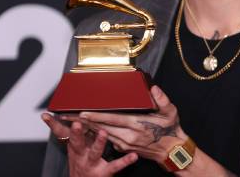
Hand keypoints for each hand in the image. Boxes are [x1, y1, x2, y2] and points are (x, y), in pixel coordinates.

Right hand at [42, 113, 136, 176]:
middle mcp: (81, 155)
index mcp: (74, 147)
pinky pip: (115, 166)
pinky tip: (133, 156)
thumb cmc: (82, 163)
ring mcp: (92, 163)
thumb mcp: (75, 147)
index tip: (47, 115)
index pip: (62, 133)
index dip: (54, 124)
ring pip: (95, 152)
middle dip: (76, 132)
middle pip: (77, 142)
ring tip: (103, 133)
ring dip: (98, 142)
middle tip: (77, 122)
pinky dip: (125, 161)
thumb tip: (61, 114)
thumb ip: (73, 131)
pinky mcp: (104, 172)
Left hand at [62, 85, 184, 162]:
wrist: (172, 151)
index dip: (96, 117)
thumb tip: (154, 89)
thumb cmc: (170, 130)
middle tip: (67, 115)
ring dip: (86, 127)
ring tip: (71, 120)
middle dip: (83, 122)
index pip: (112, 120)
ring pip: (101, 134)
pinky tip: (86, 128)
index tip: (83, 113)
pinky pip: (106, 139)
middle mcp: (127, 136)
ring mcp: (124, 143)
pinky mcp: (123, 147)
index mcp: (136, 126)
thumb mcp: (170, 113)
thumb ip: (162, 100)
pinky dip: (94, 133)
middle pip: (101, 128)